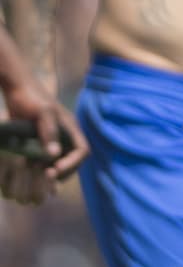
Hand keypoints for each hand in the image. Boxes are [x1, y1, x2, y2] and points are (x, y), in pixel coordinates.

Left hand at [1, 81, 87, 203]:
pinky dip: (38, 167)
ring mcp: (52, 138)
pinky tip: (27, 171)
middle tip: (46, 178)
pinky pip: (44, 158)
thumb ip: (49, 132)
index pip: (82, 150)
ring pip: (58, 161)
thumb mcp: (42, 113)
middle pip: (73, 159)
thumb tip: (54, 155)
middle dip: (63, 171)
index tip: (54, 170)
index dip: (72, 163)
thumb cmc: (32, 98)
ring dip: (50, 171)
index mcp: (71, 128)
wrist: (17, 89)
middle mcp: (64, 135)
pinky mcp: (39, 140)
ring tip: (37, 177)